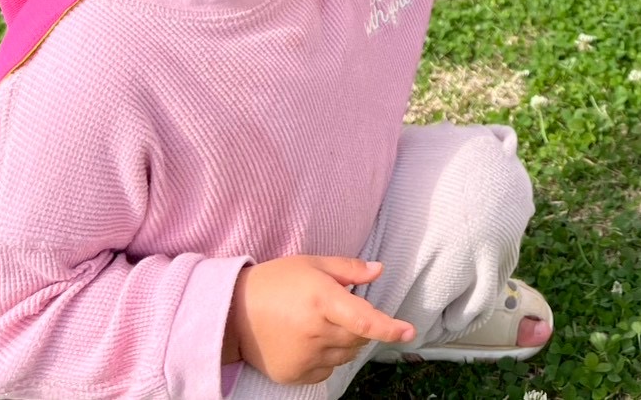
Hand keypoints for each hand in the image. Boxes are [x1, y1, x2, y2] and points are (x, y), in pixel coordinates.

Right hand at [225, 256, 414, 385]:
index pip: (365, 321)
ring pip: (345, 356)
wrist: (231, 313)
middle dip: (361, 327)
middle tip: (342, 312)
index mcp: (322, 301)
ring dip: (345, 343)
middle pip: (358, 339)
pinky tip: (310, 342)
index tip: (409, 332)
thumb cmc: (275, 281)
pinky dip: (327, 359)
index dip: (389, 328)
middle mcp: (315, 332)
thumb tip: (379, 270)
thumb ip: (348, 269)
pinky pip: (325, 371)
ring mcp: (303, 357)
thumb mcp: (312, 264)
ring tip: (321, 324)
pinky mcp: (292, 375)